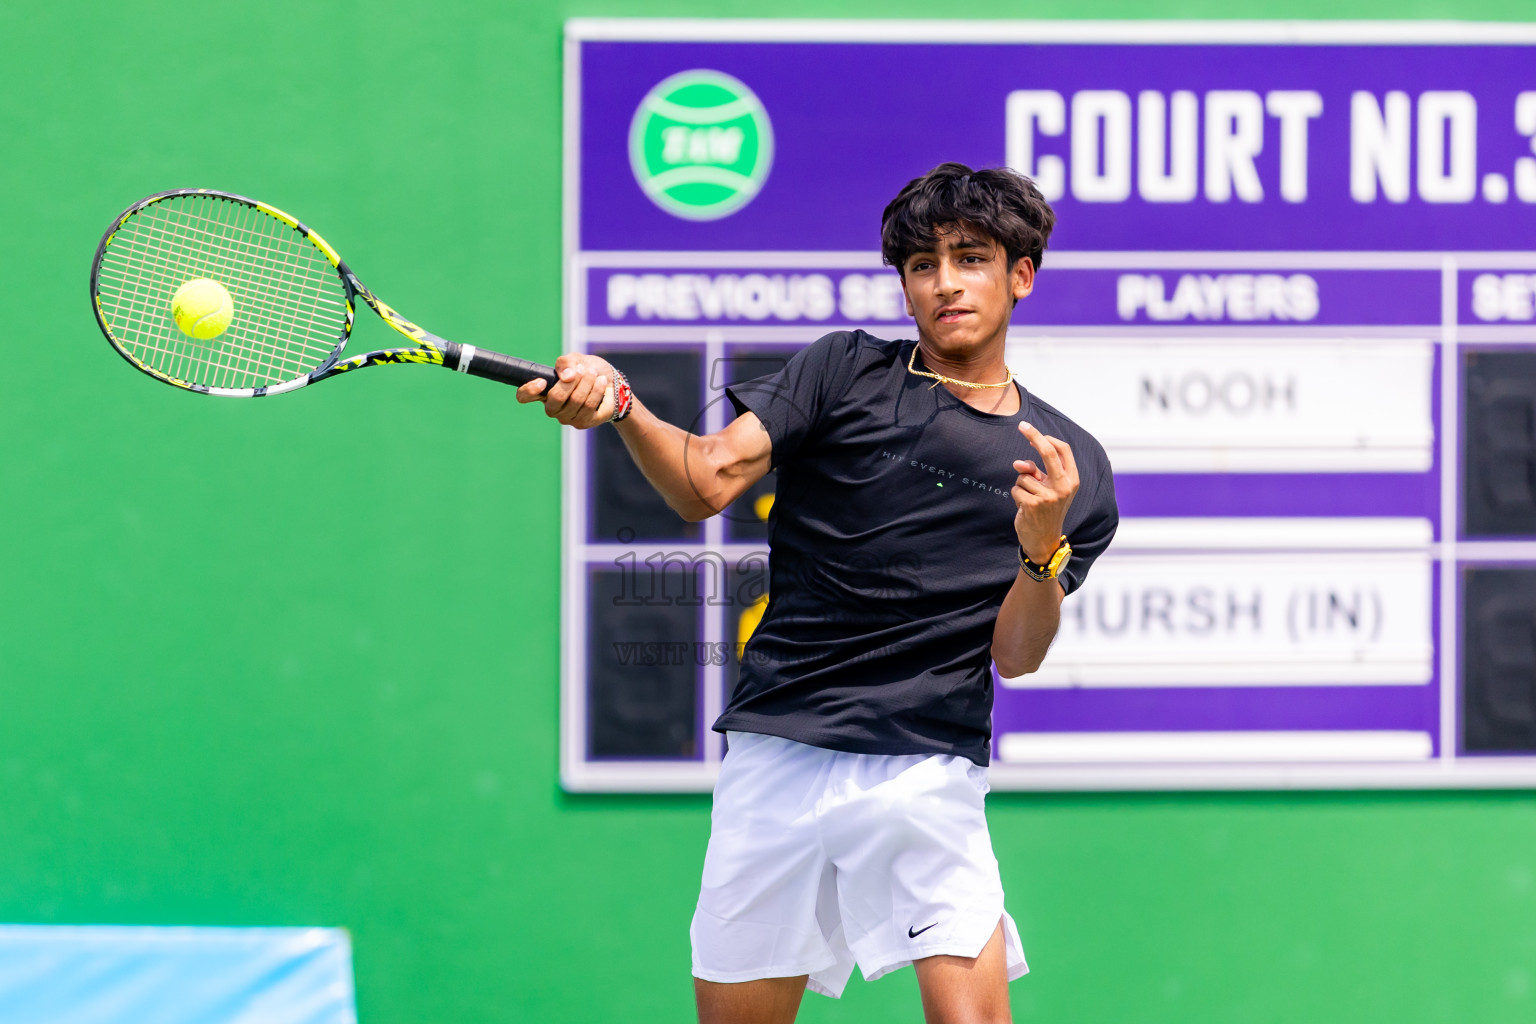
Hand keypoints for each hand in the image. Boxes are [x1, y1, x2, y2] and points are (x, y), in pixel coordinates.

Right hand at [516, 353, 615, 428]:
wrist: (610, 381)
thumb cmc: (587, 370)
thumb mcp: (575, 360)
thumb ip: (566, 363)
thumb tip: (567, 376)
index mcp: (543, 391)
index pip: (524, 396)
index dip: (529, 390)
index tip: (542, 381)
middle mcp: (552, 408)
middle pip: (555, 398)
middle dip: (572, 381)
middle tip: (582, 370)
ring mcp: (567, 418)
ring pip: (576, 401)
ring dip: (587, 383)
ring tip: (593, 373)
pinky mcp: (583, 422)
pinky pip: (589, 406)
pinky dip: (597, 390)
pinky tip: (601, 382)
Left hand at [1012, 421, 1078, 564]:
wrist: (1044, 539)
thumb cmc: (1045, 509)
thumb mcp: (1046, 488)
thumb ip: (1036, 472)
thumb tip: (1018, 464)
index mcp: (1072, 480)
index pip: (1063, 451)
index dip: (1046, 438)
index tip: (1031, 431)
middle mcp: (1064, 486)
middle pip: (1048, 453)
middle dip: (1034, 436)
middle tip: (1022, 425)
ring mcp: (1049, 496)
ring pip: (1024, 475)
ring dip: (1022, 485)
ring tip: (1030, 499)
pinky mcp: (1033, 504)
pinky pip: (1016, 488)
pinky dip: (1017, 496)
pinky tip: (1024, 507)